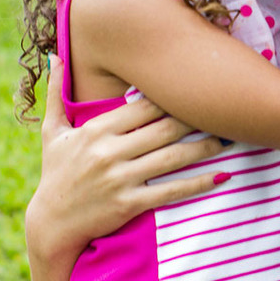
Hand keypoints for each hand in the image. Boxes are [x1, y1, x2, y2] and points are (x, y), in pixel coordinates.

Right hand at [27, 56, 226, 262]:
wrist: (51, 224)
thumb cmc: (55, 173)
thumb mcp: (52, 133)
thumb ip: (56, 94)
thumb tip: (55, 57)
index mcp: (96, 129)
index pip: (144, 106)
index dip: (173, 96)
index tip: (198, 88)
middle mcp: (109, 151)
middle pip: (164, 128)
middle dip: (197, 118)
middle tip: (222, 110)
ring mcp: (120, 178)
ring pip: (172, 157)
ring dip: (205, 147)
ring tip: (228, 138)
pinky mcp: (129, 204)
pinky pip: (171, 191)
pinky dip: (198, 183)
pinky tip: (221, 175)